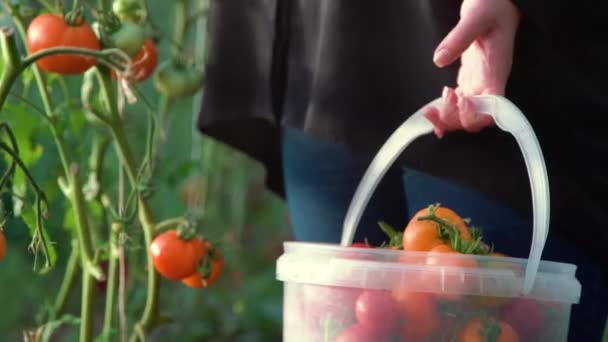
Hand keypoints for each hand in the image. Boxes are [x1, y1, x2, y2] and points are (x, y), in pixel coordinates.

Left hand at [425, 0, 520, 137]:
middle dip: (455, 120)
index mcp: (496, 69)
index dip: (478, 113)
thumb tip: (440, 59)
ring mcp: (480, 82)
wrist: (497, 2)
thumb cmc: (493, 6)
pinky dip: (446, 112)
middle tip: (435, 109)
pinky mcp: (470, 79)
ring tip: (429, 112)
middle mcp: (490, 81)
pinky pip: (459, 104)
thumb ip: (460, 37)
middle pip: (477, 118)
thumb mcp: (476, 16)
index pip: (494, 106)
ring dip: (447, 120)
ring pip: (467, 115)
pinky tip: (433, 111)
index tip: (460, 101)